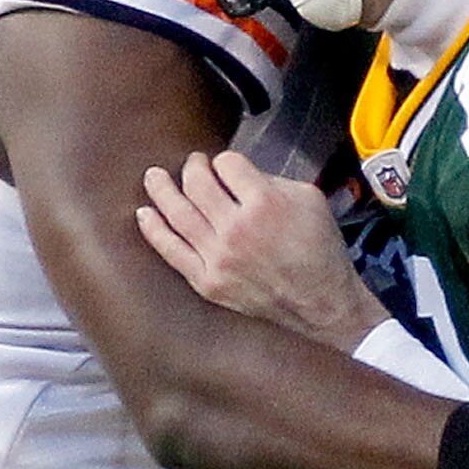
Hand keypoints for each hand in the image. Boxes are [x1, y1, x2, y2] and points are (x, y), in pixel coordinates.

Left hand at [137, 149, 381, 345]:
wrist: (323, 307)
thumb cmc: (320, 252)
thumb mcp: (310, 200)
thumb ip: (272, 180)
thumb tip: (237, 175)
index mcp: (265, 203)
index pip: (227, 164)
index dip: (226, 161)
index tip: (228, 167)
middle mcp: (236, 229)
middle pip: (197, 183)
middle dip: (193, 167)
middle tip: (193, 164)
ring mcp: (218, 257)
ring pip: (177, 213)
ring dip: (161, 189)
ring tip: (153, 177)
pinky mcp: (207, 282)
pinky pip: (172, 251)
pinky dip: (154, 229)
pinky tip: (145, 214)